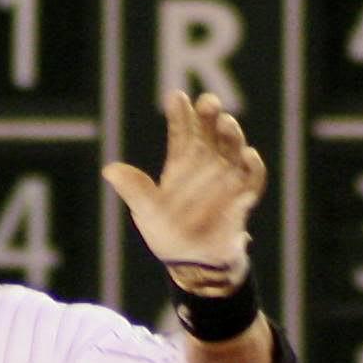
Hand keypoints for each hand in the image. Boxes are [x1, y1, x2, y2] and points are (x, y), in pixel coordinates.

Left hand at [101, 90, 266, 293]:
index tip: (176, 97)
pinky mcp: (242, 198)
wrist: (193, 264)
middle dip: (210, 116)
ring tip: (226, 122)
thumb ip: (135, 190)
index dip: (181, 114)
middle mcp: (207, 164)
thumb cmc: (168, 234)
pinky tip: (248, 155)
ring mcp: (227, 178)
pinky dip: (252, 167)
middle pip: (210, 133)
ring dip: (231, 135)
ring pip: (232, 149)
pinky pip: (252, 178)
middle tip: (208, 102)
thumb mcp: (147, 211)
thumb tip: (109, 170)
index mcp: (182, 163)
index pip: (183, 132)